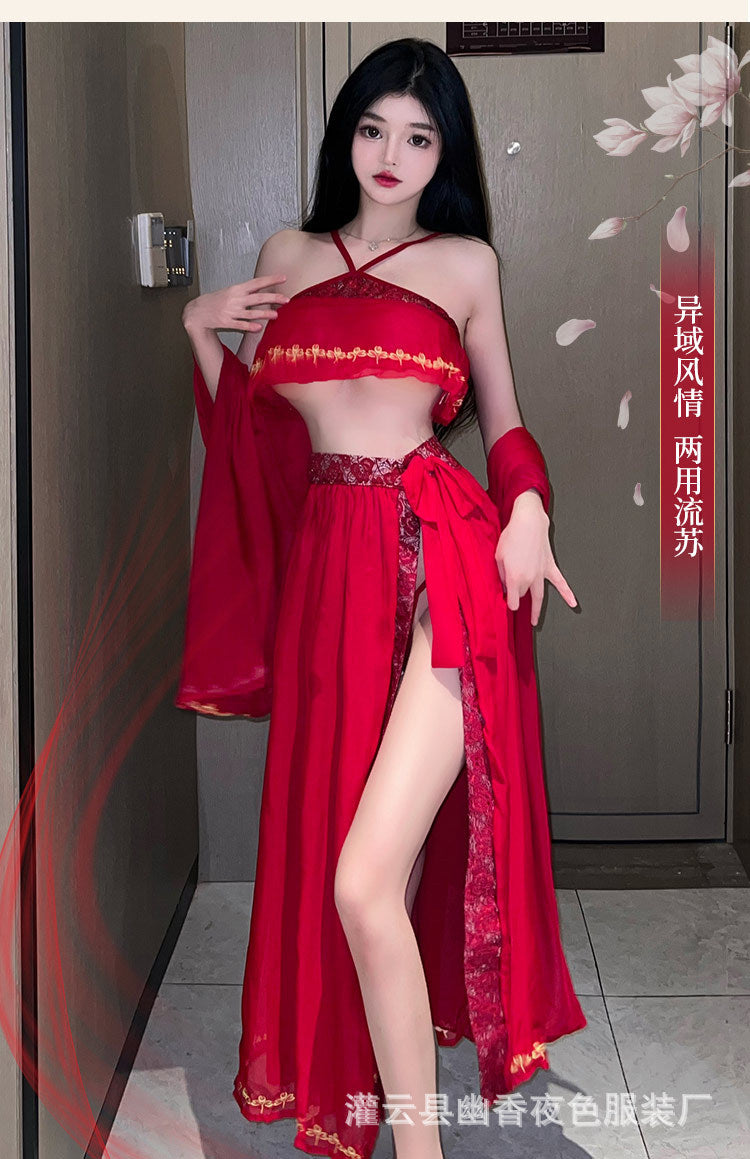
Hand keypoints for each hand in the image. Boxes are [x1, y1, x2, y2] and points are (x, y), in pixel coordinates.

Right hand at [182, 274, 290, 333]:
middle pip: (257, 298)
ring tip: (276, 315)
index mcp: (236, 289)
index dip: (270, 280)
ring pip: (251, 313)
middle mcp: (235, 299)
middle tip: (286, 299)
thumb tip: (262, 290)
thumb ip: (245, 292)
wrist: (197, 311)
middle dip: (273, 298)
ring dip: (265, 314)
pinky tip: (259, 327)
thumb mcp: (230, 291)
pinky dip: (250, 326)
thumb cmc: (215, 300)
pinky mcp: (227, 322)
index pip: (256, 283)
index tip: (283, 277)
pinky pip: (241, 324)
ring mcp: (231, 311)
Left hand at [494, 492, 577, 625]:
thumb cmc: (512, 536)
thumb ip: (501, 574)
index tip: (507, 603)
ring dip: (537, 610)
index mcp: (515, 577)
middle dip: (518, 595)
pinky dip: (567, 593)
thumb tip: (505, 584)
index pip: (512, 600)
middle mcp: (529, 579)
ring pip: (540, 597)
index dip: (509, 603)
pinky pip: (560, 582)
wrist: (529, 522)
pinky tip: (573, 603)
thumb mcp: (498, 556)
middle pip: (523, 595)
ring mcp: (541, 574)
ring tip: (535, 621)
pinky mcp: (549, 567)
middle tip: (514, 596)